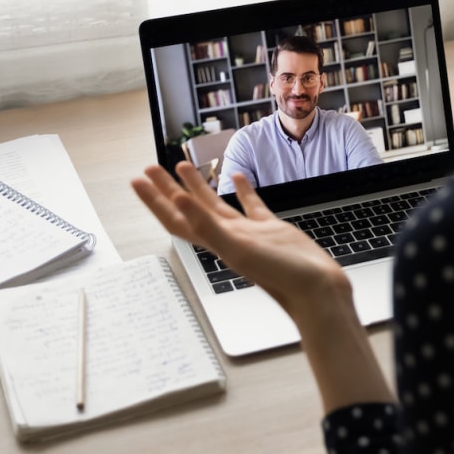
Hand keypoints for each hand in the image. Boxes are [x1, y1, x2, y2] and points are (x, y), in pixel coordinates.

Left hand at [131, 162, 350, 325]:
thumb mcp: (237, 248)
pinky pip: (251, 205)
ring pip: (216, 205)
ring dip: (198, 186)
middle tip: (150, 167)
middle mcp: (226, 237)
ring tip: (184, 165)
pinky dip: (242, 189)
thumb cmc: (279, 275)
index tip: (138, 180)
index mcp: (214, 241)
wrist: (315, 289)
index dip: (154, 200)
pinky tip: (237, 176)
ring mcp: (248, 233)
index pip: (175, 217)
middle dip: (168, 188)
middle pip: (189, 209)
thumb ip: (206, 224)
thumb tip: (177, 200)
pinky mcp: (270, 229)